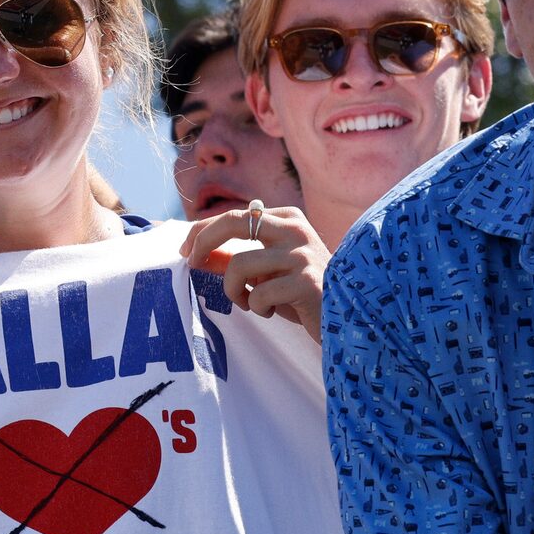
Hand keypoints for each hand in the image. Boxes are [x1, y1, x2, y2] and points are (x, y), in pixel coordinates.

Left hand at [182, 202, 329, 341]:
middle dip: (203, 241)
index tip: (186, 251)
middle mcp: (295, 230)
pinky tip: (273, 312)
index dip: (203, 231)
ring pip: (239, 264)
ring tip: (249, 303)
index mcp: (287, 219)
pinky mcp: (306, 281)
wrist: (347, 317)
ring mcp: (302, 254)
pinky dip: (257, 307)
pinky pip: (259, 294)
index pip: (234, 215)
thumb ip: (234, 260)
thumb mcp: (266, 273)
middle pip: (233, 222)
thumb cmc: (302, 294)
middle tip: (192, 263)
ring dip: (233, 290)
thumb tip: (197, 254)